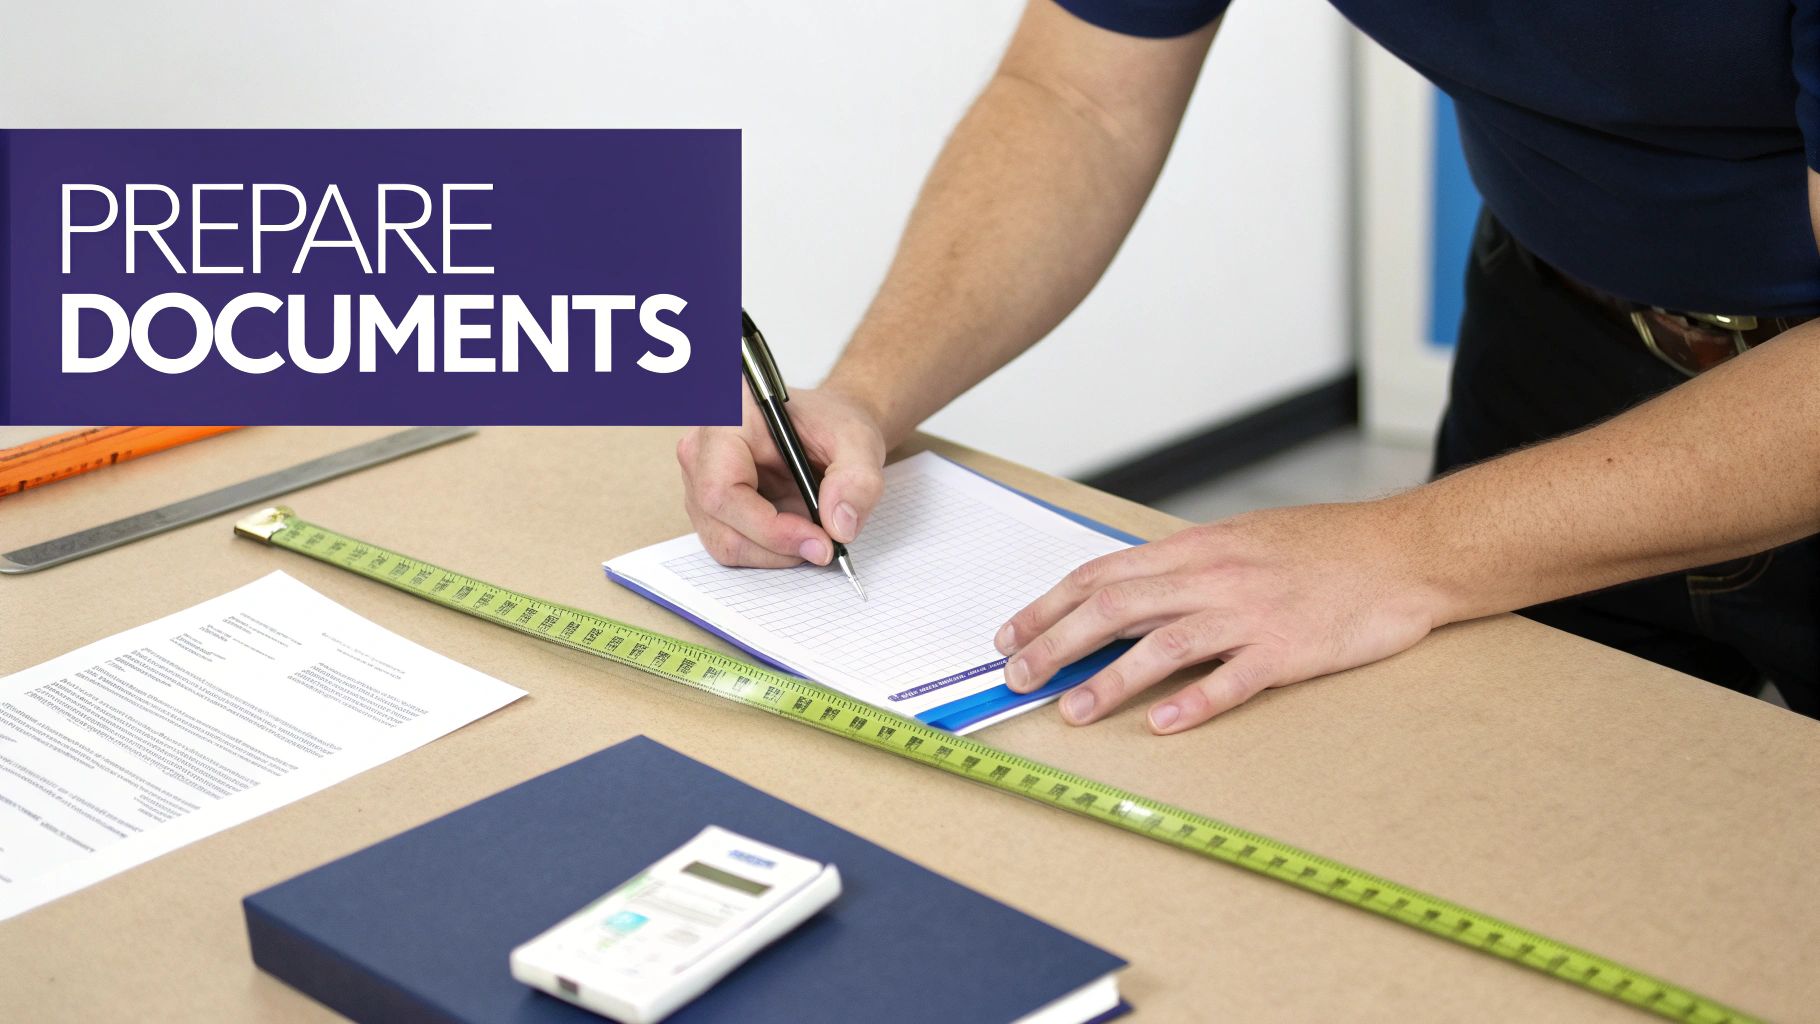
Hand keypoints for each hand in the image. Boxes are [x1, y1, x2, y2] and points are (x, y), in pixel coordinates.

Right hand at [677, 385, 887, 567]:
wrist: (826, 426)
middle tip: (824, 546)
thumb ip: (857, 481)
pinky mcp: (707, 504)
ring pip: (725, 542)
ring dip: (775, 552)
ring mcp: (698, 478)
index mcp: (727, 418)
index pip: (722, 490)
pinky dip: (769, 551)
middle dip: (777, 547)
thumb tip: (839, 527)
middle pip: (721, 524)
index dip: (768, 528)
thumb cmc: (832, 424)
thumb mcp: (859, 442)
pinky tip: (796, 531)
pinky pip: (732, 543)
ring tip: (813, 533)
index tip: (818, 542)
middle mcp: (701, 448)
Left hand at [994, 500, 1448, 732]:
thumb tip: (1126, 592)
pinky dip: (1194, 704)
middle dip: (1056, 642)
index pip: (1101, 575)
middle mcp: (1213, 578)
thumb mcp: (1241, 539)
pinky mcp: (1288, 652)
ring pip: (1162, 646)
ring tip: (1071, 710)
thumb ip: (1185, 566)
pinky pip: (1233, 681)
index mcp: (1196, 550)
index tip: (1011, 633)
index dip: (1048, 605)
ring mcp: (1250, 615)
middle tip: (1017, 676)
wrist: (1405, 552)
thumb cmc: (1324, 548)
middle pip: (1114, 608)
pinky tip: (1160, 725)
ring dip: (1109, 680)